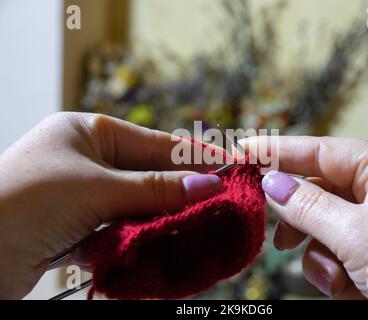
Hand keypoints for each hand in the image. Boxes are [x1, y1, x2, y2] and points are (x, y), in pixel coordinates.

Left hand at [0, 112, 222, 298]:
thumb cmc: (25, 199)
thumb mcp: (97, 189)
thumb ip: (156, 190)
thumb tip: (210, 186)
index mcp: (89, 133)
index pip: (156, 144)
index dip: (195, 157)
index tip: (231, 167)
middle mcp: (88, 160)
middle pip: (150, 176)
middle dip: (184, 191)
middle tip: (223, 202)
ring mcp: (83, 194)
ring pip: (139, 206)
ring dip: (165, 219)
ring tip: (202, 226)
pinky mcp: (78, 227)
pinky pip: (122, 229)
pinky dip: (142, 238)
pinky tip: (165, 244)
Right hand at [244, 136, 367, 298]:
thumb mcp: (355, 235)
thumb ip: (307, 205)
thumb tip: (270, 183)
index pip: (322, 150)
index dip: (280, 150)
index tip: (245, 149)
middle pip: (319, 190)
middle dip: (301, 218)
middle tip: (279, 234)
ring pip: (322, 224)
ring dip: (319, 254)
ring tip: (332, 277)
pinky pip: (333, 250)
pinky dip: (331, 271)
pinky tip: (345, 287)